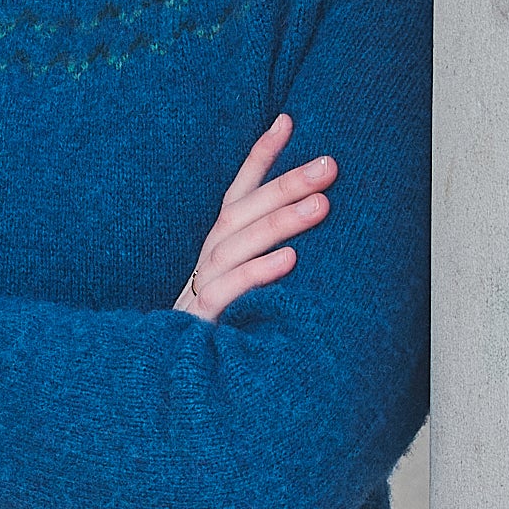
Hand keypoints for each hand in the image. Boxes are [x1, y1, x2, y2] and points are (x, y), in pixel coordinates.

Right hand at [174, 115, 335, 321]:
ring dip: (280, 222)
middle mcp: (207, 262)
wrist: (179, 389)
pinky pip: (229, 292)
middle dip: (285, 184)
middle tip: (329, 166)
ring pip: (237, 245)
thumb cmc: (224, 333)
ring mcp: (202, 290)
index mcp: (218, 249)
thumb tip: (316, 228)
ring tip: (321, 205)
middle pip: (242, 212)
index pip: (238, 193)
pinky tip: (290, 260)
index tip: (288, 120)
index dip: (260, 156)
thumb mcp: (244, 289)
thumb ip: (267, 257)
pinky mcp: (201, 323)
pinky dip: (258, 273)